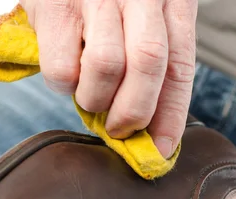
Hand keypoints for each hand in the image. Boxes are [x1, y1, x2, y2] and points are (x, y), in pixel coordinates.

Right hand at [19, 0, 197, 158]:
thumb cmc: (102, 4)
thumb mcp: (140, 20)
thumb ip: (148, 63)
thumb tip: (149, 132)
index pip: (179, 64)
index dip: (172, 113)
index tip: (160, 148)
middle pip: (148, 63)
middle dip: (133, 111)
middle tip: (118, 129)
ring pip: (106, 66)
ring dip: (95, 98)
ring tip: (88, 95)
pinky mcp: (55, 5)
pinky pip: (63, 67)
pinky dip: (64, 86)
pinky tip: (66, 72)